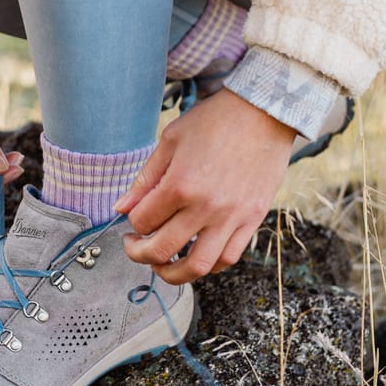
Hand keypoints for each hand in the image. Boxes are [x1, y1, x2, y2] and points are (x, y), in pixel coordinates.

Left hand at [115, 88, 294, 283]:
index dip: (131, 221)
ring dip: (172, 273)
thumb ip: (145, 179)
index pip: (142, 221)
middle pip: (163, 251)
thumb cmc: (214, 121)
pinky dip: (208, 265)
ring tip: (162, 264)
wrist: (263, 112)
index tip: (132, 216)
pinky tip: (195, 254)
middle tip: (134, 247)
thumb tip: (121, 208)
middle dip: (139, 254)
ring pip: (197, 266)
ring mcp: (232, 217)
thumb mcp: (170, 140)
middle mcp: (206, 207)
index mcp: (180, 184)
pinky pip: (228, 258)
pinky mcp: (253, 220)